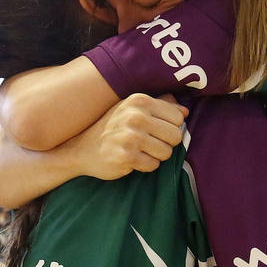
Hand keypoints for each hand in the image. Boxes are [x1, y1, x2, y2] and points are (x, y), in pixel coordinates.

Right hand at [70, 93, 187, 179]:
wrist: (82, 149)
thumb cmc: (112, 128)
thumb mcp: (132, 109)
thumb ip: (160, 106)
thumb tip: (185, 112)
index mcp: (139, 101)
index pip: (177, 118)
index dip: (170, 127)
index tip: (156, 130)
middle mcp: (135, 116)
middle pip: (175, 136)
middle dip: (166, 144)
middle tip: (149, 143)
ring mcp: (130, 137)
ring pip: (166, 152)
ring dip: (156, 156)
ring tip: (140, 151)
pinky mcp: (127, 156)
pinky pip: (153, 165)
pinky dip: (146, 165)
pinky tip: (133, 159)